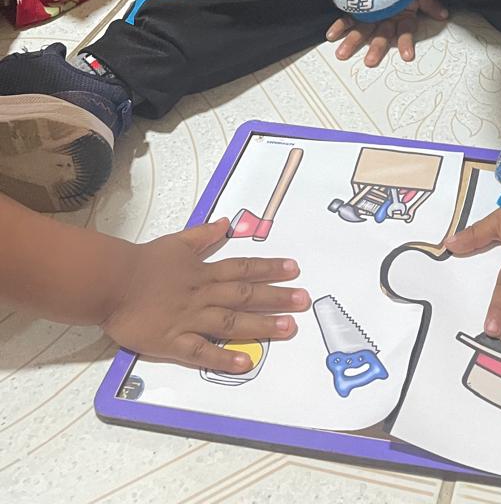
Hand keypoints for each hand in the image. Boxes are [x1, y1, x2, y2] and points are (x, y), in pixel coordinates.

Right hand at [100, 217, 309, 370]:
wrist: (112, 283)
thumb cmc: (144, 262)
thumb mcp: (177, 241)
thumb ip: (204, 235)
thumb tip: (226, 223)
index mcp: (204, 271)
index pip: (243, 269)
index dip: (270, 268)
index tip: (295, 269)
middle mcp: (203, 294)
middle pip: (245, 295)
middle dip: (277, 297)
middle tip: (304, 301)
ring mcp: (190, 319)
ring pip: (231, 322)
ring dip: (261, 325)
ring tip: (289, 329)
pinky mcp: (173, 342)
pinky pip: (202, 352)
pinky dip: (224, 357)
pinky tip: (246, 361)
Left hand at [326, 0, 447, 66]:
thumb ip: (430, 3)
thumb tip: (444, 14)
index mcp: (403, 17)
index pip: (406, 32)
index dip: (406, 43)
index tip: (407, 56)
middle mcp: (386, 20)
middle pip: (382, 36)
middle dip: (376, 48)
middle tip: (370, 61)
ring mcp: (371, 17)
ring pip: (362, 32)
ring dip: (352, 42)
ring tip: (342, 54)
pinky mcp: (358, 10)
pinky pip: (347, 20)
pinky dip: (339, 27)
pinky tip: (331, 35)